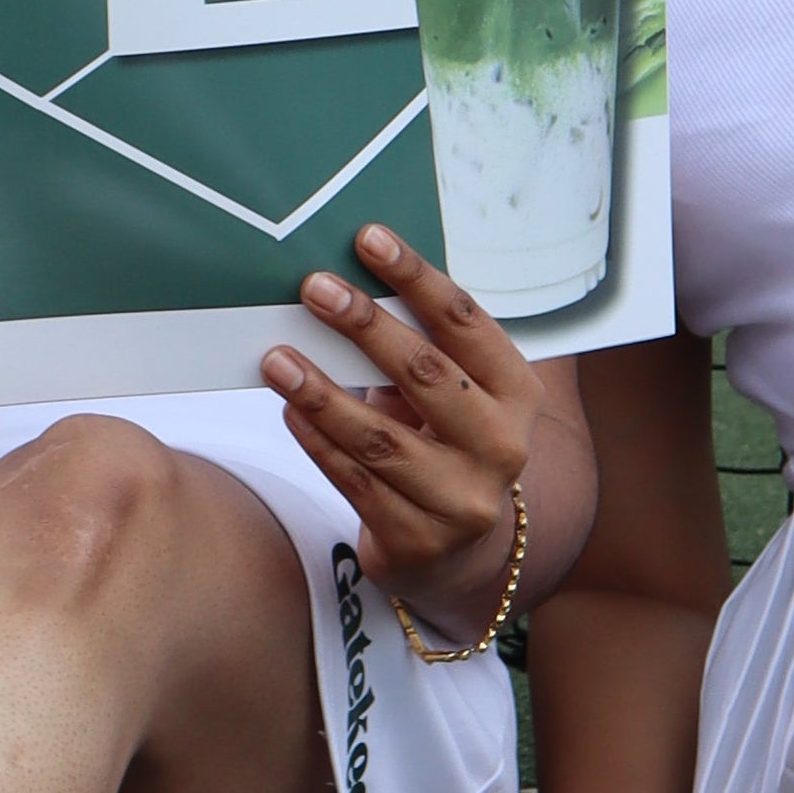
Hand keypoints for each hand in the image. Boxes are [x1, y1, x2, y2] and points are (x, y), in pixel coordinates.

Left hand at [259, 223, 585, 644]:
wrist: (460, 555)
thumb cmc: (446, 444)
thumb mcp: (458, 395)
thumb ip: (425, 347)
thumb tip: (349, 280)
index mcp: (516, 393)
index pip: (466, 323)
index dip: (416, 277)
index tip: (368, 238)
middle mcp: (501, 446)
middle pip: (427, 374)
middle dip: (365, 326)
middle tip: (314, 288)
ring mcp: (462, 500)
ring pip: (382, 439)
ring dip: (323, 393)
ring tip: (277, 359)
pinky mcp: (418, 541)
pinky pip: (356, 482)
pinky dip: (319, 444)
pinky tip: (290, 411)